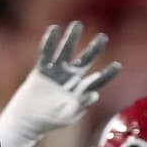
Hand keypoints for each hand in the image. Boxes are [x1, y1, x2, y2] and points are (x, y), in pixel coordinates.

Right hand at [0, 21, 121, 146]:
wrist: (29, 121)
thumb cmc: (50, 121)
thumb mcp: (69, 115)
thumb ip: (82, 105)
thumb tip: (94, 94)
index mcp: (80, 90)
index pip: (97, 80)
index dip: (107, 74)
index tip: (117, 66)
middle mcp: (70, 78)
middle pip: (84, 60)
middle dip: (94, 49)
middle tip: (103, 37)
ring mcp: (56, 73)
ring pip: (65, 52)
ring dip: (71, 39)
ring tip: (77, 25)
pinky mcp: (42, 70)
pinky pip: (46, 54)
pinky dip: (49, 43)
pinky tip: (53, 30)